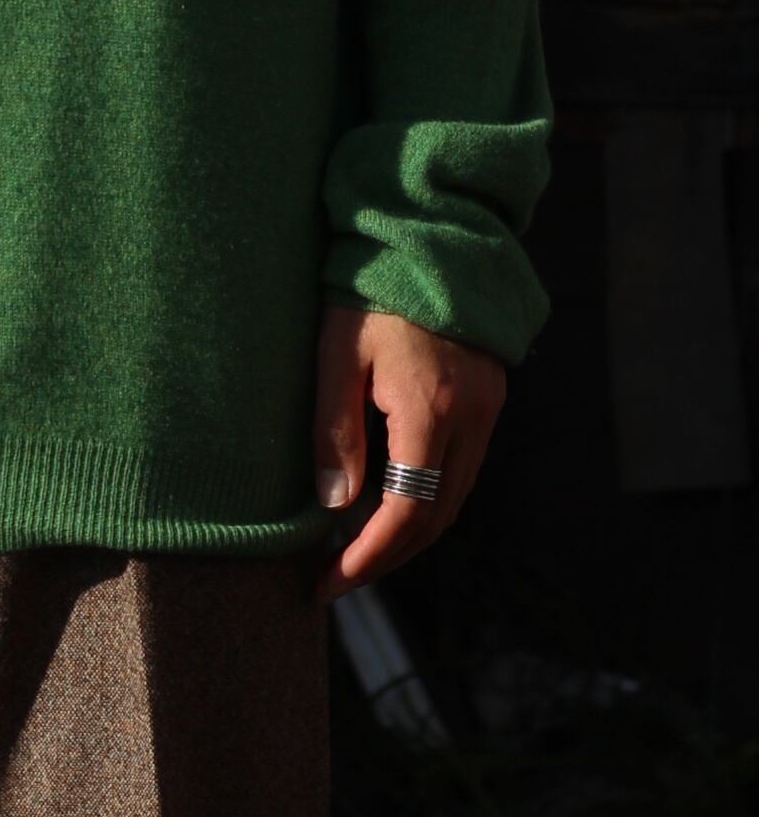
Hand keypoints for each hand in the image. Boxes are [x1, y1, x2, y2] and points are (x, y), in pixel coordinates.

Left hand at [310, 301, 504, 604]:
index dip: (367, 555)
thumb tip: (333, 507)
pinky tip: (389, 504)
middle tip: (336, 578)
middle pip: (436, 517)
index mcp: (432, 408)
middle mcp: (472, 417)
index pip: (406, 512)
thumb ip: (335, 430)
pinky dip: (428, 500)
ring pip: (454, 498)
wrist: (426, 236)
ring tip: (357, 552)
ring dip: (410, 534)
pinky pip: (462, 469)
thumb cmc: (368, 289)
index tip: (327, 580)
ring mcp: (488, 409)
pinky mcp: (489, 398)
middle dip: (387, 557)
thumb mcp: (336, 354)